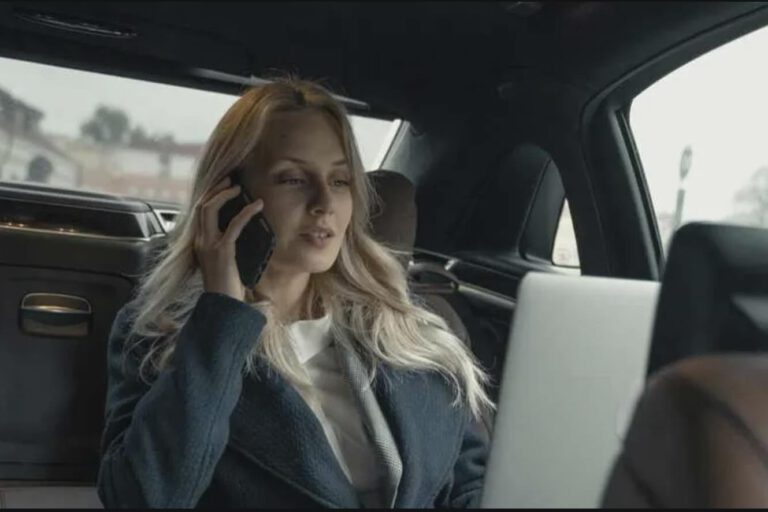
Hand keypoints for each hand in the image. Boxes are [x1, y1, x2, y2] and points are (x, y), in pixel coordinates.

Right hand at [193, 176, 263, 301]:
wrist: (224, 306)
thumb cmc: (228, 286)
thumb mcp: (225, 260)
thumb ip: (227, 244)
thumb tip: (239, 229)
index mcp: (200, 243)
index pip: (200, 212)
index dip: (211, 195)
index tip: (225, 185)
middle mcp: (200, 241)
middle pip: (202, 205)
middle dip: (215, 189)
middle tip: (231, 180)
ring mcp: (209, 246)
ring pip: (210, 210)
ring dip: (225, 195)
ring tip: (239, 187)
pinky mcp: (222, 251)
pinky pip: (234, 225)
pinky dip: (246, 213)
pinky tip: (257, 206)